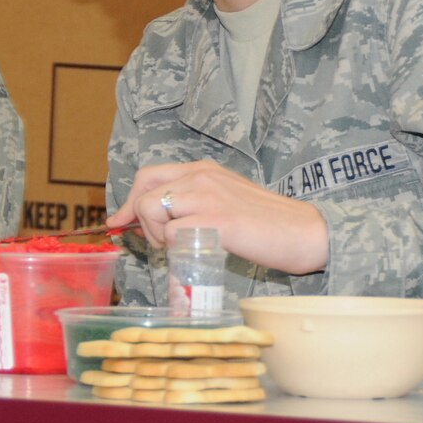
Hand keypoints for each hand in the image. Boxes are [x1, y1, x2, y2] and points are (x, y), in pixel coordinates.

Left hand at [107, 160, 328, 275]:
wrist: (302, 232)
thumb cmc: (266, 223)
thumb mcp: (225, 200)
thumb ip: (193, 203)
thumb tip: (156, 222)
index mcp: (204, 169)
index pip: (149, 175)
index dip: (129, 200)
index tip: (119, 222)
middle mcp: (202, 176)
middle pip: (144, 192)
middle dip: (139, 221)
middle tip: (158, 242)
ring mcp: (208, 196)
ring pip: (152, 211)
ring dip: (157, 237)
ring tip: (182, 249)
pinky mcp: (215, 221)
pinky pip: (172, 234)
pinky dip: (175, 249)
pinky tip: (197, 253)